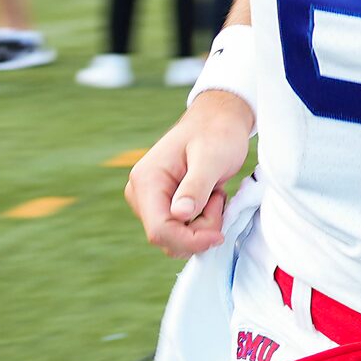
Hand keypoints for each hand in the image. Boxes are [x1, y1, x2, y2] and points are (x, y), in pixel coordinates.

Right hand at [125, 92, 255, 258]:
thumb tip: (180, 214)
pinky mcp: (163, 205)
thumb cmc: (216, 132)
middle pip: (167, 237)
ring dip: (202, 226)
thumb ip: (196, 186)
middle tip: (220, 199)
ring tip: (215, 194)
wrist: (217, 120)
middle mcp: (141, 194)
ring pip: (175, 237)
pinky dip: (201, 222)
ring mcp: (150, 201)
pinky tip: (210, 198)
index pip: (160, 230)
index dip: (189, 240)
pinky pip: (181, 230)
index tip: (219, 236)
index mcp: (147, 181)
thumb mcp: (212, 157)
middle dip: (199, 231)